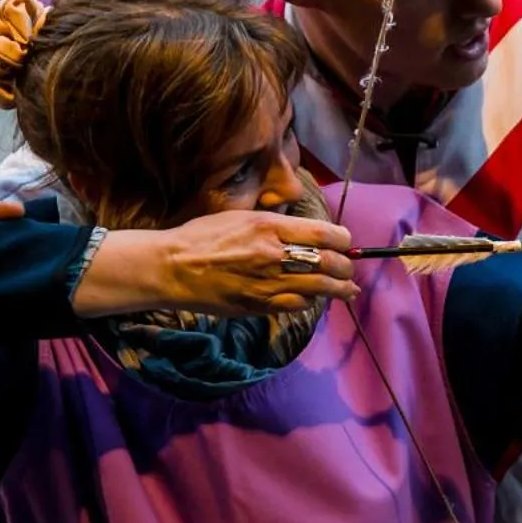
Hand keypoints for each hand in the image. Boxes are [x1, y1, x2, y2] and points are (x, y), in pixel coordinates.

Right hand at [99, 210, 360, 318]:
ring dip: (338, 289)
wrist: (172, 266)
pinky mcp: (259, 305)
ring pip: (319, 289)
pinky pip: (296, 306)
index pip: (326, 234)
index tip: (345, 243)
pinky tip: (312, 299)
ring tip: (348, 290)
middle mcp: (274, 255)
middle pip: (329, 263)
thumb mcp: (242, 216)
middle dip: (345, 267)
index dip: (343, 240)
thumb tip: (304, 232)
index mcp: (271, 226)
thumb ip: (275, 225)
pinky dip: (309, 302)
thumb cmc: (203, 236)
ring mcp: (268, 282)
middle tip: (348, 269)